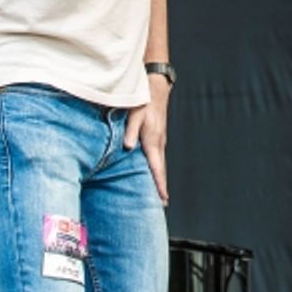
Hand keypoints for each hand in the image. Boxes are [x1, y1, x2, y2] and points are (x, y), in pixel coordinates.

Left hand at [124, 73, 172, 203]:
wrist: (156, 87)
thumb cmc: (143, 100)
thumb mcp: (135, 114)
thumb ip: (130, 131)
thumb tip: (127, 147)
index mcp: (152, 140)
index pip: (157, 167)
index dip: (159, 184)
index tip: (163, 198)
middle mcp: (159, 143)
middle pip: (161, 169)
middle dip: (161, 187)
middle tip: (162, 204)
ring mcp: (160, 140)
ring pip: (160, 164)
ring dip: (159, 179)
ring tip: (159, 194)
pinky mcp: (158, 137)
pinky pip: (158, 157)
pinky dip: (157, 169)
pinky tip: (154, 174)